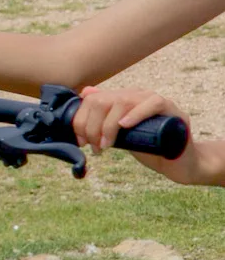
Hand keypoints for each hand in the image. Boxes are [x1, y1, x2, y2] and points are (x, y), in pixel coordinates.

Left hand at [68, 83, 216, 184]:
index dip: (81, 118)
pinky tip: (124, 125)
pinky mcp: (174, 111)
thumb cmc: (148, 148)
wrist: (177, 163)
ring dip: (108, 125)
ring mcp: (156, 101)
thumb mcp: (117, 135)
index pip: (94, 98)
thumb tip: (83, 97)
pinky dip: (136, 113)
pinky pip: (154, 103)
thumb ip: (102, 121)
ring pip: (124, 101)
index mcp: (124, 99)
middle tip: (93, 146)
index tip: (80, 140)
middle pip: (105, 99)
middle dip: (92, 124)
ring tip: (106, 145)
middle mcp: (138, 95)